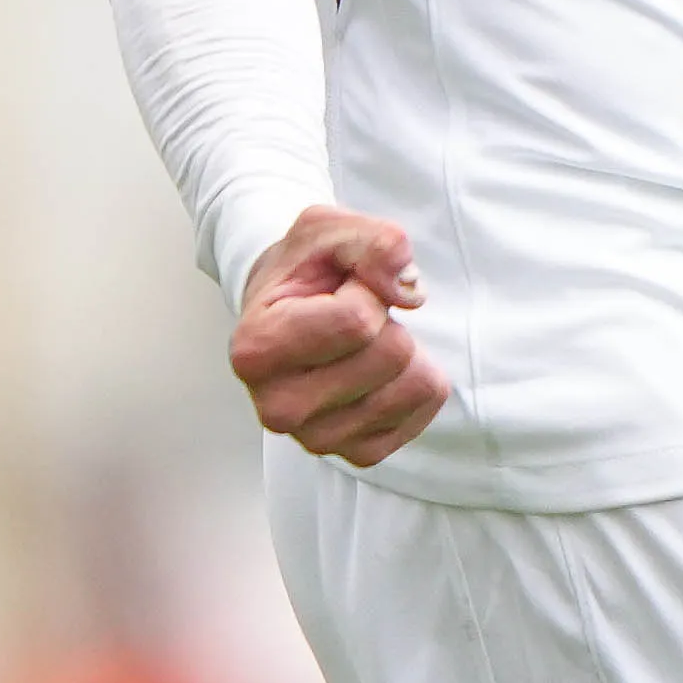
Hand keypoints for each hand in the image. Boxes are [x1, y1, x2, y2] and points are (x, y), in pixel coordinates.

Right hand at [230, 205, 450, 465]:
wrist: (288, 310)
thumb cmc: (307, 269)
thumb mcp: (328, 228)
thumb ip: (373, 242)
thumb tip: (410, 291)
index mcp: (258, 349)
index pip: (357, 321)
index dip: (368, 288)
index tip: (343, 286)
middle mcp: (279, 408)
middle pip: (392, 354)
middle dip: (388, 318)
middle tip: (354, 313)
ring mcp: (317, 439)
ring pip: (415, 384)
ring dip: (406, 346)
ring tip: (365, 340)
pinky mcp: (356, 454)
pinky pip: (424, 409)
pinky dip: (416, 377)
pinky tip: (381, 367)